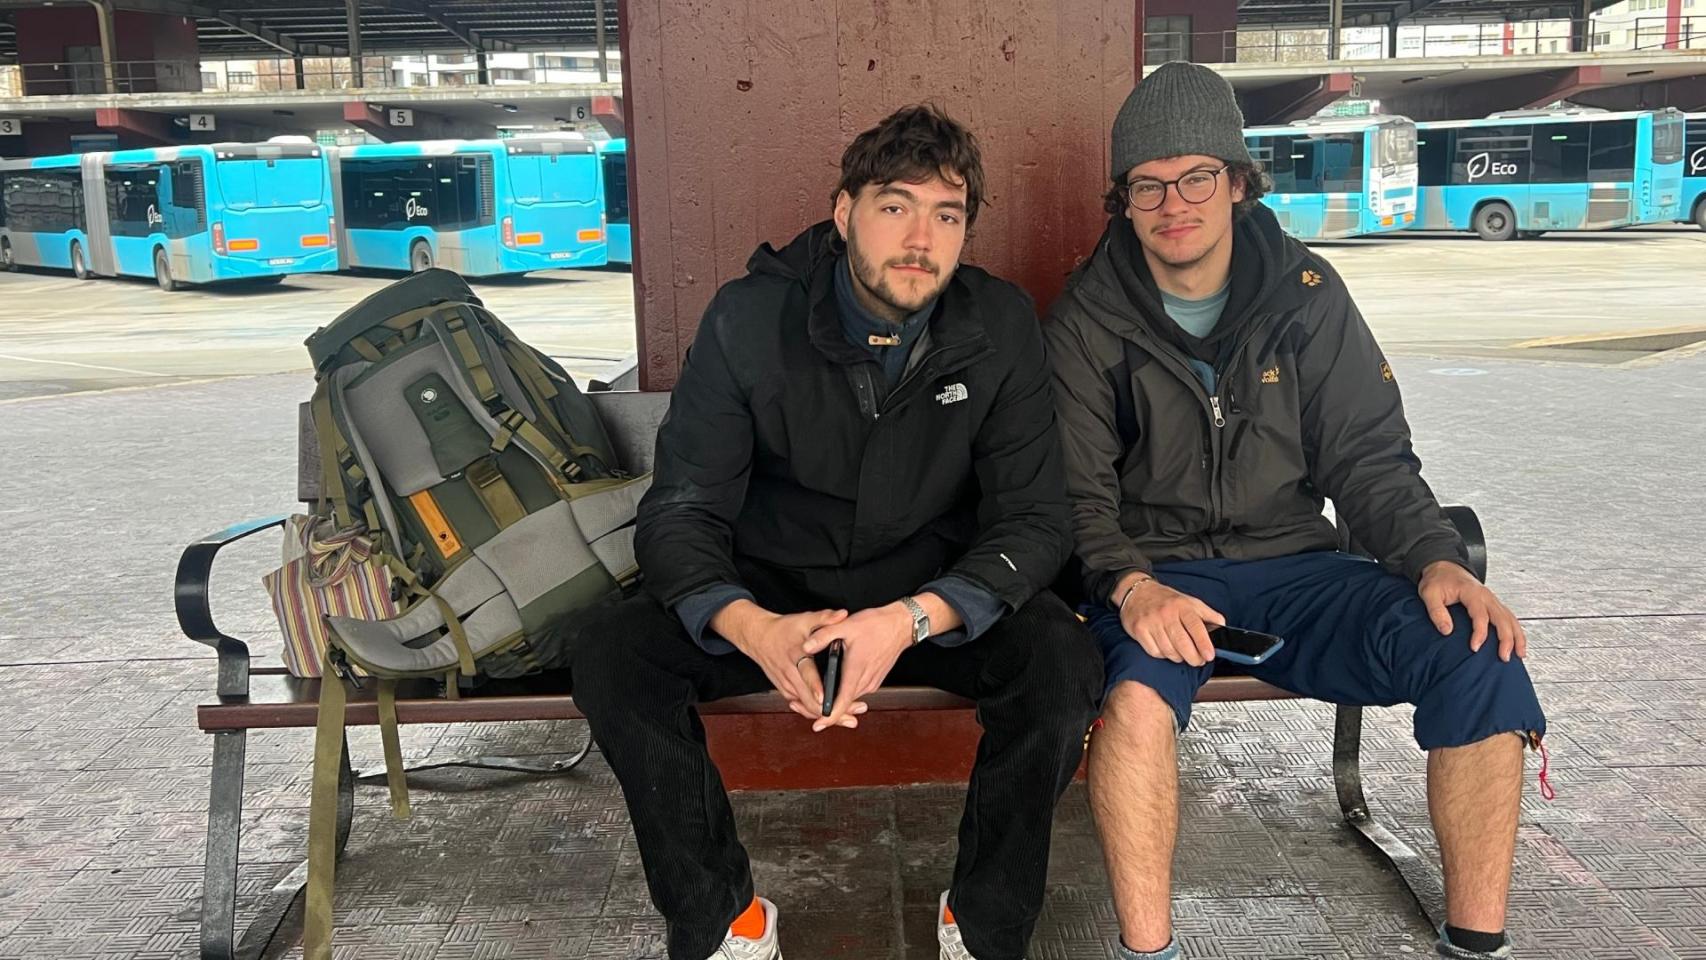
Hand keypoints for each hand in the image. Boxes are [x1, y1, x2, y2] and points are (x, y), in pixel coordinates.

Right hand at [718, 602, 852, 721]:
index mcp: (795, 656)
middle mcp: (789, 674)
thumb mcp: (804, 619)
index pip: (806, 673)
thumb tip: (843, 614)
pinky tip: (833, 717)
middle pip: (808, 699)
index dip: (815, 687)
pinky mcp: (785, 691)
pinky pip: (802, 706)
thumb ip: (824, 618)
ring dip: (826, 715)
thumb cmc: (784, 629)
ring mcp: (786, 685)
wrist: (759, 638)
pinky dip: (817, 712)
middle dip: (830, 710)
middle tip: (852, 717)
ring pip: (806, 707)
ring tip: (849, 720)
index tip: (825, 697)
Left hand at [802, 602, 914, 732]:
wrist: (901, 625)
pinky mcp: (875, 679)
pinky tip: (836, 684)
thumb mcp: (846, 625)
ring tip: (816, 697)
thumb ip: (823, 636)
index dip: (830, 717)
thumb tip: (805, 646)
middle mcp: (866, 681)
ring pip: (851, 698)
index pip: (842, 702)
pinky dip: (846, 692)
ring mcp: (872, 682)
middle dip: (826, 709)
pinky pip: (857, 691)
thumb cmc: (876, 625)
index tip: (817, 725)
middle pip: (844, 704)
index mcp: (856, 670)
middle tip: (803, 706)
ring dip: (836, 700)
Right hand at [1113, 572, 1224, 666]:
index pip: (1196, 626)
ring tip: (1182, 654)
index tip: (1210, 655)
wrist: (1137, 592)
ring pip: (1169, 651)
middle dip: (1193, 657)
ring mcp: (1151, 622)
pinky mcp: (1139, 630)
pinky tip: (1166, 649)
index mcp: (1182, 605)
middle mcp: (1166, 613)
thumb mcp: (1190, 602)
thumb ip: (1208, 614)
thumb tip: (1222, 627)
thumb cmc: (1166, 600)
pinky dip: (1162, 655)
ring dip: (1178, 657)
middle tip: (1198, 660)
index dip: (1204, 643)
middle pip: (1182, 643)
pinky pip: (1154, 652)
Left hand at [1419, 560, 1526, 661]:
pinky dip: (1515, 631)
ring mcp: (1492, 599)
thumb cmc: (1437, 580)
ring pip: (1510, 618)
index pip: (1481, 615)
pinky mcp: (1493, 603)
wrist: (1444, 567)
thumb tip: (1446, 631)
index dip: (1479, 633)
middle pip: (1503, 618)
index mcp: (1472, 593)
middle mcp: (1487, 596)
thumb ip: (1437, 612)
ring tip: (1519, 655)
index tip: (1475, 648)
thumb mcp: (1429, 593)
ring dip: (1517, 636)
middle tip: (1504, 657)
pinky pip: (1509, 617)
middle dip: (1506, 639)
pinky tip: (1518, 644)